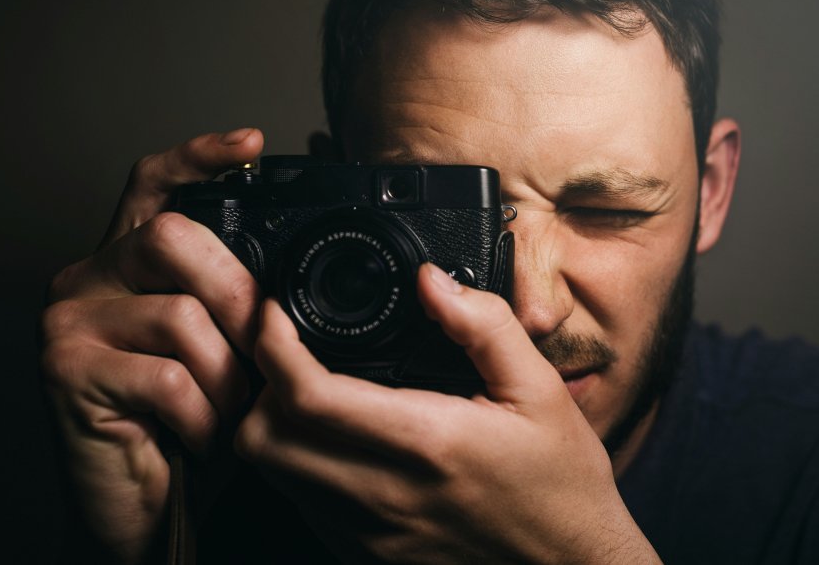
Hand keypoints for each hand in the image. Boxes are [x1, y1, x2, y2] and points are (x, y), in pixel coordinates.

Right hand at [40, 129, 263, 562]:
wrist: (142, 505)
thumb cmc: (189, 423)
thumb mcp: (221, 351)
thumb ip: (234, 302)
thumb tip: (292, 273)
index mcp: (128, 264)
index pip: (153, 186)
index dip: (199, 157)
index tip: (252, 144)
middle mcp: (88, 278)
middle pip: (174, 240)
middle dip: (241, 298)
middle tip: (265, 354)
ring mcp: (69, 321)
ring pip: (182, 317)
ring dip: (229, 377)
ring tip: (230, 412)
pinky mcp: (65, 371)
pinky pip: (168, 378)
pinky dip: (204, 416)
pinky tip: (202, 437)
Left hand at [236, 263, 660, 563]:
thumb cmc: (561, 484)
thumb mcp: (539, 390)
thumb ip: (485, 325)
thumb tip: (431, 280)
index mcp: (428, 442)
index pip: (311, 396)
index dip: (274, 344)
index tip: (276, 312)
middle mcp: (386, 494)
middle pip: (264, 439)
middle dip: (257, 382)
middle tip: (282, 347)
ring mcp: (371, 533)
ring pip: (274, 475)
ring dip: (273, 423)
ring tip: (304, 386)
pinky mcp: (369, 554)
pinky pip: (303, 503)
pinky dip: (298, 462)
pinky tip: (333, 436)